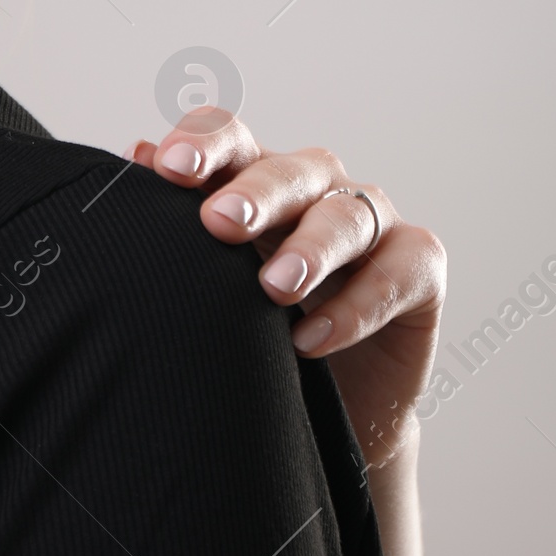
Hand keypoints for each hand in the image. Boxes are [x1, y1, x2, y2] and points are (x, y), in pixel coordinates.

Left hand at [123, 110, 444, 470]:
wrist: (317, 415)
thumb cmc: (251, 335)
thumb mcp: (204, 284)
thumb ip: (172, 222)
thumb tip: (137, 154)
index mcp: (254, 181)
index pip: (230, 140)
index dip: (203, 145)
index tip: (167, 168)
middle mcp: (315, 190)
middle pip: (289, 171)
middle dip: (255, 194)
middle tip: (219, 224)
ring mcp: (371, 224)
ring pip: (346, 214)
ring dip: (311, 247)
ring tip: (274, 288)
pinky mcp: (418, 267)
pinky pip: (399, 269)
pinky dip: (360, 304)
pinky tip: (313, 338)